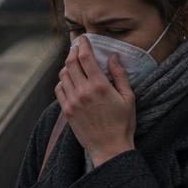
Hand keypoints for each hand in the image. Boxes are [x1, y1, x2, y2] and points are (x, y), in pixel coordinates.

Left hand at [54, 35, 136, 166]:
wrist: (110, 148)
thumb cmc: (123, 124)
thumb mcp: (128, 98)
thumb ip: (120, 75)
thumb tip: (113, 56)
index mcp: (100, 86)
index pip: (85, 58)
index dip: (83, 45)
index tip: (83, 39)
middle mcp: (83, 91)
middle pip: (71, 63)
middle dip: (73, 51)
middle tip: (77, 47)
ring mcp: (72, 101)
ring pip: (63, 74)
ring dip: (68, 65)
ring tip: (74, 63)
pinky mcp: (66, 110)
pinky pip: (59, 89)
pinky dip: (63, 81)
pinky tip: (70, 80)